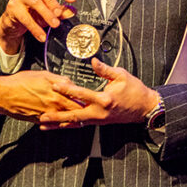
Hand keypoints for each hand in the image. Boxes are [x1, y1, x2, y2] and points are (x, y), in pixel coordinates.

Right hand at [0, 0, 75, 53]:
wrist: (12, 23)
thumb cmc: (32, 14)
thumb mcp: (49, 13)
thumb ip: (61, 11)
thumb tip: (73, 11)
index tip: (73, 0)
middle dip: (53, 2)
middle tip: (60, 14)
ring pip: (35, 2)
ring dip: (46, 14)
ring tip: (55, 25)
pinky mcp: (12, 7)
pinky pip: (25, 17)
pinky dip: (35, 28)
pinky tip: (42, 36)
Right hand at [0, 70, 83, 122]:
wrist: (4, 95)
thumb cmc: (20, 82)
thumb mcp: (43, 74)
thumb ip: (59, 80)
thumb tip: (69, 82)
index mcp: (57, 92)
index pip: (78, 97)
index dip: (86, 98)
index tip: (90, 98)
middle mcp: (54, 105)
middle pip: (75, 110)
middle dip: (83, 110)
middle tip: (89, 109)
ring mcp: (48, 114)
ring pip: (66, 119)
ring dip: (73, 118)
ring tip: (79, 117)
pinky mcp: (40, 120)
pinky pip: (54, 124)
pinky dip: (60, 123)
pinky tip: (63, 122)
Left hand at [38, 58, 159, 128]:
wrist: (145, 108)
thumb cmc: (135, 91)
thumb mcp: (121, 75)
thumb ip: (105, 69)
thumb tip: (93, 61)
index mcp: (104, 99)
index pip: (81, 94)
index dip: (67, 89)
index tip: (54, 85)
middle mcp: (100, 112)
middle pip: (73, 115)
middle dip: (56, 117)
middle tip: (41, 116)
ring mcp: (99, 120)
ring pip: (75, 123)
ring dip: (59, 124)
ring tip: (44, 125)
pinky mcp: (99, 122)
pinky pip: (81, 124)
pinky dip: (69, 125)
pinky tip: (59, 125)